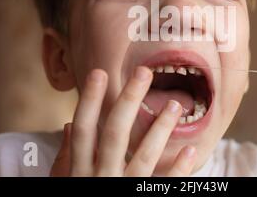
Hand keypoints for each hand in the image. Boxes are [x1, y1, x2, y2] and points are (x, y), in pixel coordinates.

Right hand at [50, 67, 196, 175]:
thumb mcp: (65, 185)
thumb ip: (65, 160)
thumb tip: (68, 126)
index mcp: (80, 172)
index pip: (83, 129)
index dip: (89, 100)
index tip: (99, 72)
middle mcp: (100, 179)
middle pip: (114, 134)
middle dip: (128, 101)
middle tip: (143, 72)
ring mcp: (122, 192)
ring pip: (143, 157)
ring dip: (160, 129)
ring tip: (176, 105)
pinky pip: (162, 187)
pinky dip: (178, 170)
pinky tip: (191, 150)